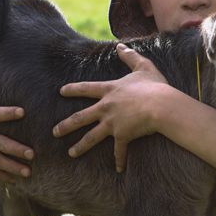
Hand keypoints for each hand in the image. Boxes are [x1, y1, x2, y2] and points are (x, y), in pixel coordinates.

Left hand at [52, 43, 172, 171]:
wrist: (161, 105)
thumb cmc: (155, 86)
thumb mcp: (143, 66)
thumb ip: (130, 56)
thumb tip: (121, 45)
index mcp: (110, 91)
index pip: (86, 89)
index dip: (73, 90)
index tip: (61, 92)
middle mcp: (106, 108)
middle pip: (81, 117)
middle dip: (66, 125)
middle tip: (54, 132)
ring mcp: (113, 123)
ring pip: (91, 137)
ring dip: (80, 146)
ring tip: (70, 153)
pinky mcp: (123, 136)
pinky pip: (119, 151)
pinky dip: (120, 161)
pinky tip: (119, 170)